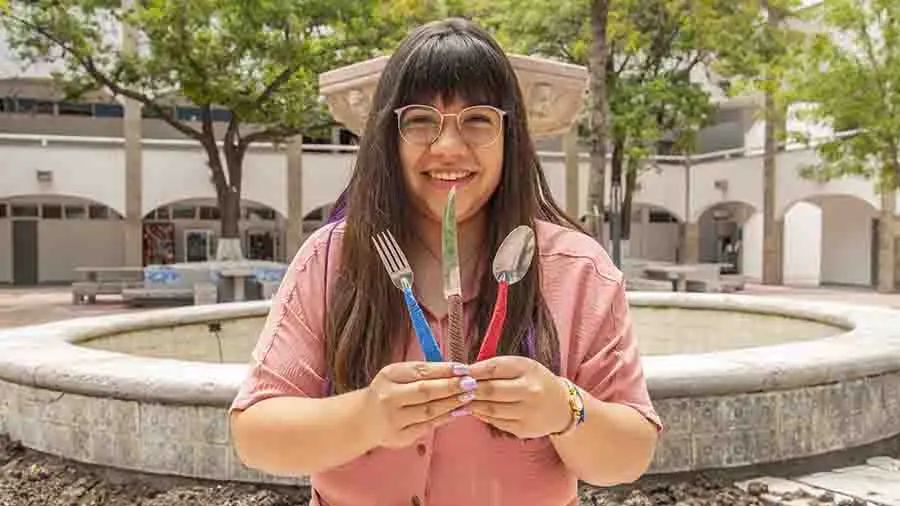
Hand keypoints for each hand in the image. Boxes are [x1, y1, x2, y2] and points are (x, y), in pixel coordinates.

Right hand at [362, 361, 476, 448]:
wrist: (362, 420)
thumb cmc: (388, 391)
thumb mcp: (397, 375)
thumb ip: (422, 372)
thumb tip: (456, 370)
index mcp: (389, 376)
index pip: (421, 371)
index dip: (444, 370)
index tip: (463, 368)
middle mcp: (389, 397)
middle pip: (425, 391)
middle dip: (451, 387)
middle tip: (471, 384)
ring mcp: (394, 419)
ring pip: (429, 411)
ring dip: (452, 403)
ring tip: (469, 397)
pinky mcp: (400, 436)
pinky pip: (427, 426)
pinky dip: (445, 418)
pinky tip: (458, 411)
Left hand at [467, 356, 570, 438]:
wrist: (562, 407)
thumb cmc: (536, 381)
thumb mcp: (522, 366)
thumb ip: (496, 367)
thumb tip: (465, 373)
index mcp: (529, 370)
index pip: (494, 369)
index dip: (473, 371)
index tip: (458, 372)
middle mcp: (531, 391)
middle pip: (491, 390)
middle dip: (469, 389)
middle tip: (455, 388)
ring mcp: (527, 413)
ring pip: (490, 409)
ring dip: (472, 404)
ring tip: (460, 400)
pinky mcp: (523, 429)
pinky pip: (496, 422)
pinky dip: (482, 415)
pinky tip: (474, 410)